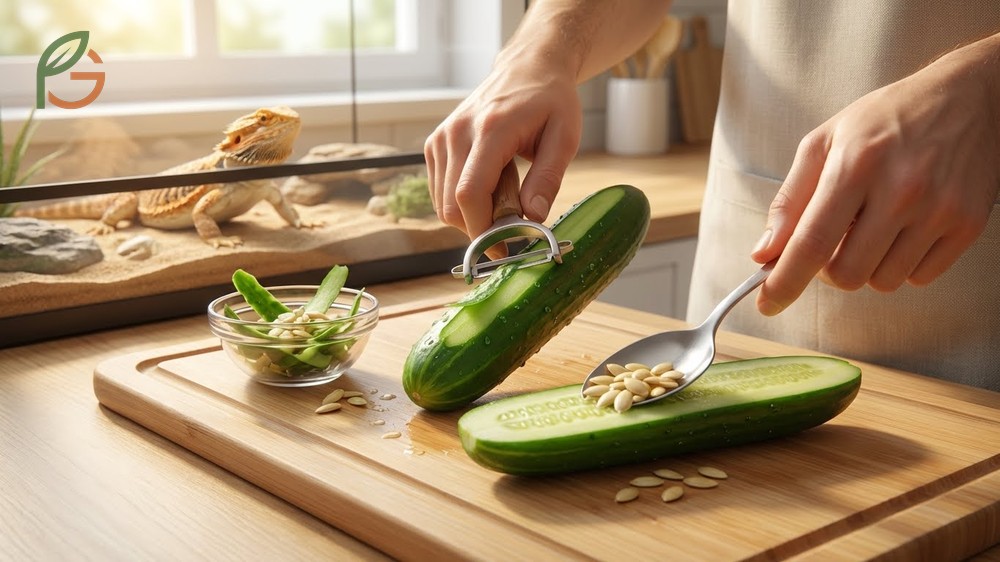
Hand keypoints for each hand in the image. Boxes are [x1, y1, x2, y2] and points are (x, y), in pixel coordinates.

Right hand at [424, 56, 581, 243]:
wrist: (528, 67)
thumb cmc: (551, 101)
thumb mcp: (565, 137)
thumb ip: (548, 178)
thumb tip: (533, 218)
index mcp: (490, 129)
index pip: (469, 193)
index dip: (482, 231)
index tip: (504, 251)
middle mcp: (457, 133)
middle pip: (452, 206)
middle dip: (480, 228)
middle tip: (514, 223)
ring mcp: (441, 138)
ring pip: (442, 204)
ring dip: (473, 215)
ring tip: (506, 193)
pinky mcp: (435, 144)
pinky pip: (440, 192)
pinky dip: (463, 202)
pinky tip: (490, 185)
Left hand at [751, 36, 999, 315]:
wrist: (971, 95)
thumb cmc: (887, 118)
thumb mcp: (824, 142)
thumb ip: (789, 200)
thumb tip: (765, 252)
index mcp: (856, 166)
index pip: (812, 243)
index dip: (784, 282)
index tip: (766, 304)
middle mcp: (901, 191)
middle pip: (846, 274)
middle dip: (828, 269)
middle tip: (833, 240)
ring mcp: (939, 210)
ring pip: (882, 281)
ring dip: (866, 265)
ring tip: (873, 225)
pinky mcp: (968, 225)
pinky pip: (919, 277)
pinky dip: (901, 263)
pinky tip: (903, 228)